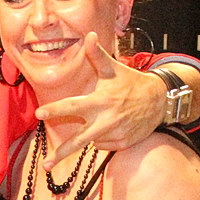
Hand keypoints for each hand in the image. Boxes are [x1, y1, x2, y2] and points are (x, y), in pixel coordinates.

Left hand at [33, 34, 157, 164]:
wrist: (159, 100)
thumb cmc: (131, 82)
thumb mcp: (113, 69)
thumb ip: (97, 55)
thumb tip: (88, 34)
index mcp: (100, 101)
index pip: (72, 106)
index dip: (55, 109)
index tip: (39, 113)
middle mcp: (106, 120)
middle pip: (78, 141)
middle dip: (60, 154)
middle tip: (45, 165)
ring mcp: (115, 134)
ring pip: (92, 141)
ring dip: (90, 134)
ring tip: (103, 119)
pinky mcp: (124, 144)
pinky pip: (104, 145)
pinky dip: (103, 138)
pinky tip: (113, 126)